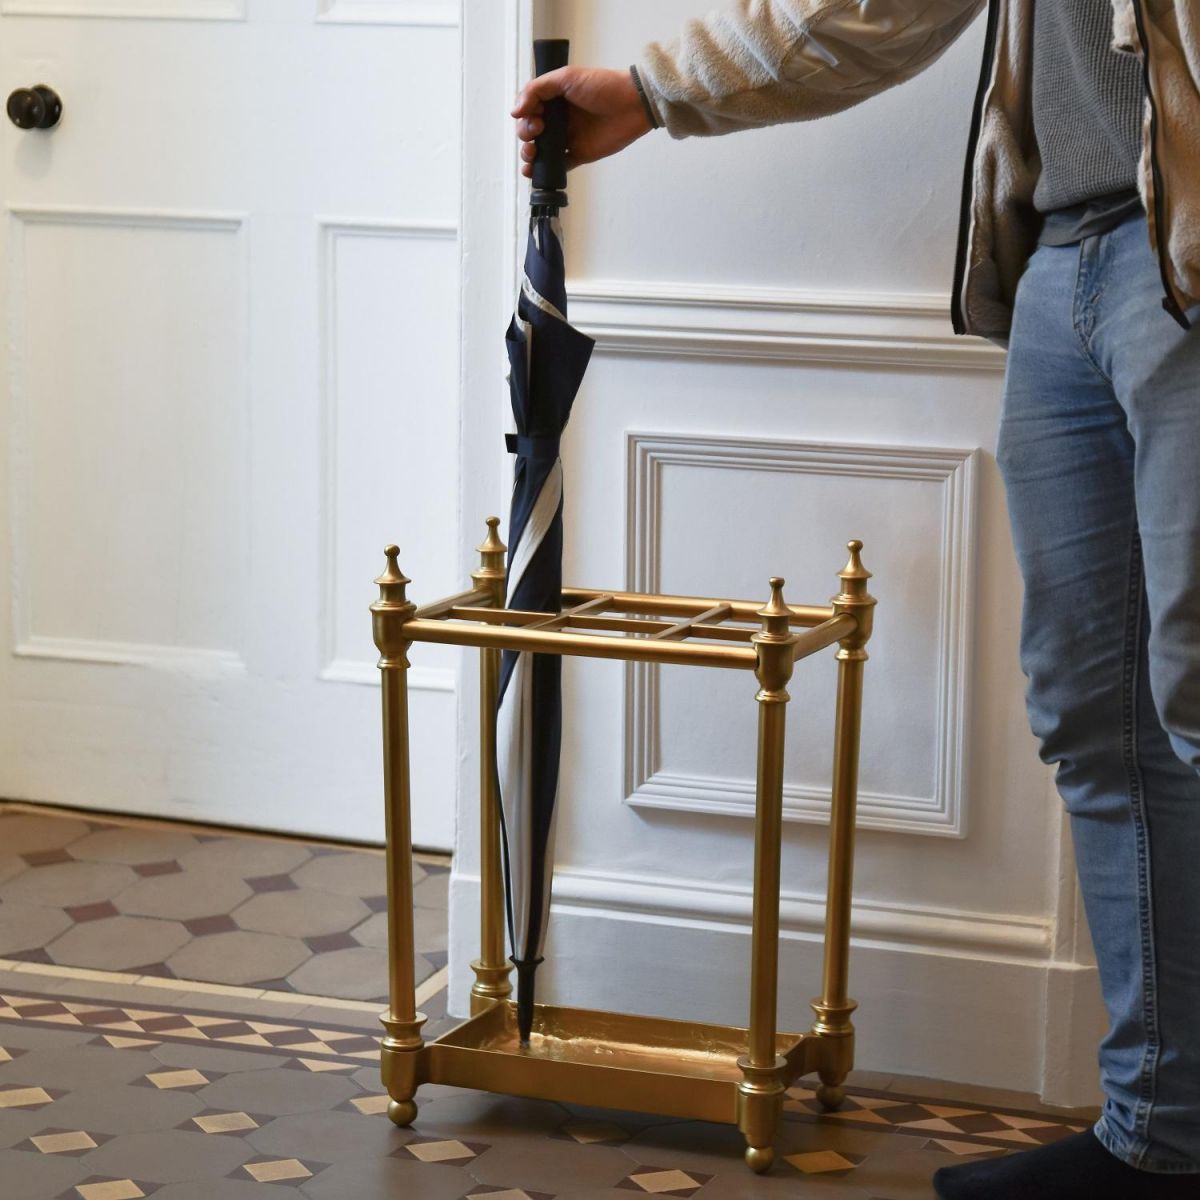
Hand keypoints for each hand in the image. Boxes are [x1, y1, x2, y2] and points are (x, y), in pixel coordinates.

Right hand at [512, 66, 652, 177]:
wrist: (633, 104)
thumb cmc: (603, 86)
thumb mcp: (566, 77)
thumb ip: (538, 89)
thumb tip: (515, 111)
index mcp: (554, 98)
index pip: (529, 109)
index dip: (525, 115)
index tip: (532, 118)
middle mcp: (559, 118)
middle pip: (531, 131)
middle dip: (525, 135)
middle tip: (536, 133)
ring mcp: (568, 137)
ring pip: (541, 150)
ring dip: (530, 155)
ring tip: (531, 156)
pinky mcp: (579, 154)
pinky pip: (558, 165)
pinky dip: (546, 170)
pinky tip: (536, 172)